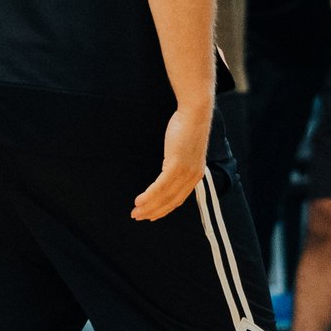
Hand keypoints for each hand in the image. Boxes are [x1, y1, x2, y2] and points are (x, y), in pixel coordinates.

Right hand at [133, 104, 209, 220]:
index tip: (152, 215)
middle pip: (171, 202)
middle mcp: (192, 177)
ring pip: (164, 196)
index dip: (164, 209)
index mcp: (195, 175)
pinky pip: (161, 186)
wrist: (195, 113)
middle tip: (138, 217)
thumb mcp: (184, 150)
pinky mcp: (177, 165)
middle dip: (153, 212)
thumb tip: (168, 168)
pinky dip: (149, 195)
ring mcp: (185, 172)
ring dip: (148, 206)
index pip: (178, 199)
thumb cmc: (187, 128)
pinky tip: (139, 200)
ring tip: (135, 212)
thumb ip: (178, 162)